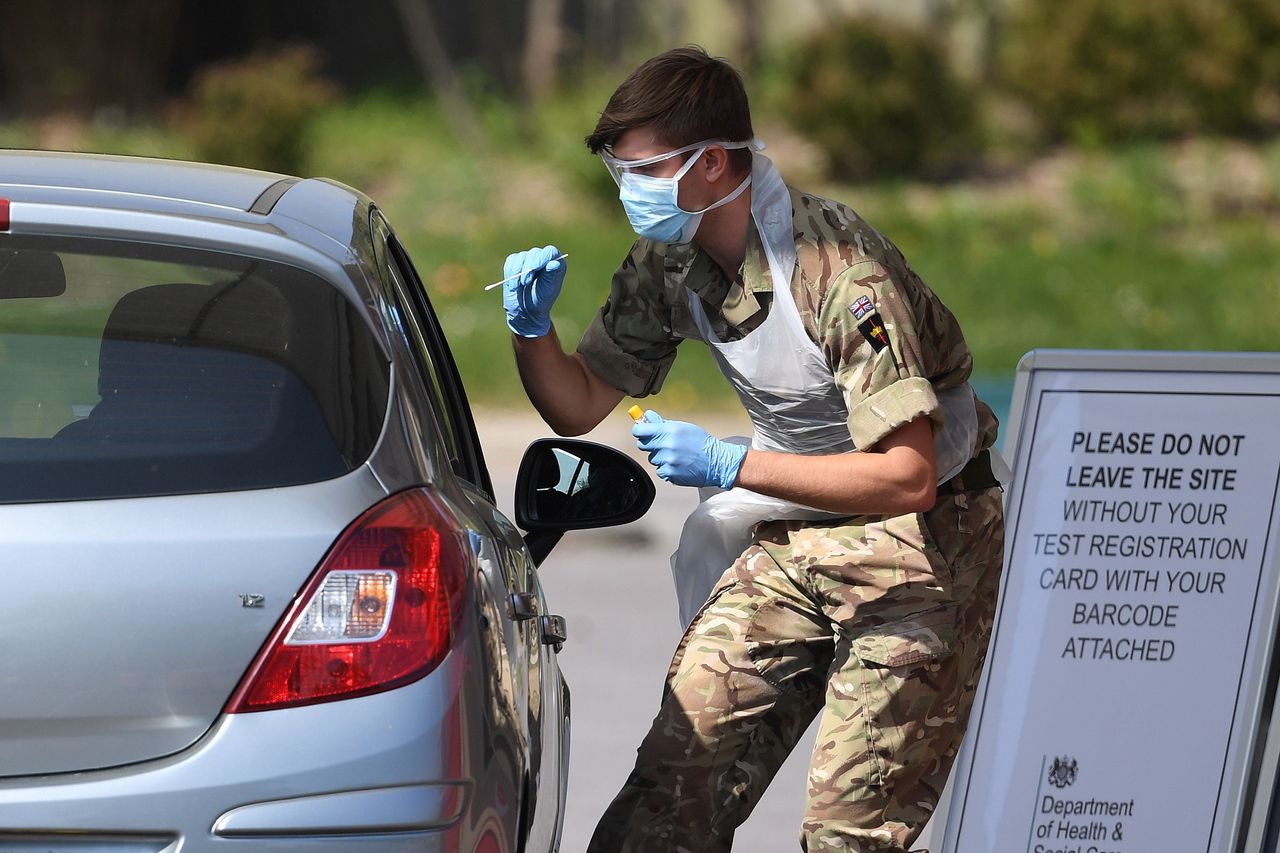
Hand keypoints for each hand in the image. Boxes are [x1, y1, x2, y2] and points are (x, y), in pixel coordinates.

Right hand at [503, 244, 565, 337]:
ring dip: (517, 272)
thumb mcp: (548, 290)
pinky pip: (511, 261)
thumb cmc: (540, 301)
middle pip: (534, 253)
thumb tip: (555, 263)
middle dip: (528, 267)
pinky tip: (514, 285)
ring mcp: (528, 259)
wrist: (525, 311)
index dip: (542, 257)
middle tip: (525, 282)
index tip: (534, 268)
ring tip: (518, 287)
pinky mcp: (515, 263)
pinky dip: (510, 273)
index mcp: (555, 264)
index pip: (550, 252)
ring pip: (520, 257)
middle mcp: (542, 259)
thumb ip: (551, 276)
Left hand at [632, 412, 747, 488]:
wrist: (716, 462)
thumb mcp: (683, 427)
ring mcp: (667, 461)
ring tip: (676, 455)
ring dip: (660, 457)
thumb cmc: (701, 443)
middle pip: (642, 445)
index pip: (640, 430)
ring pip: (652, 458)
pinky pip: (659, 470)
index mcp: (669, 430)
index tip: (640, 430)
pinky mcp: (669, 474)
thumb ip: (663, 423)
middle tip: (661, 443)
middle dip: (649, 443)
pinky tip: (678, 464)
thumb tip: (647, 416)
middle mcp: (667, 445)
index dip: (638, 430)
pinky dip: (666, 468)